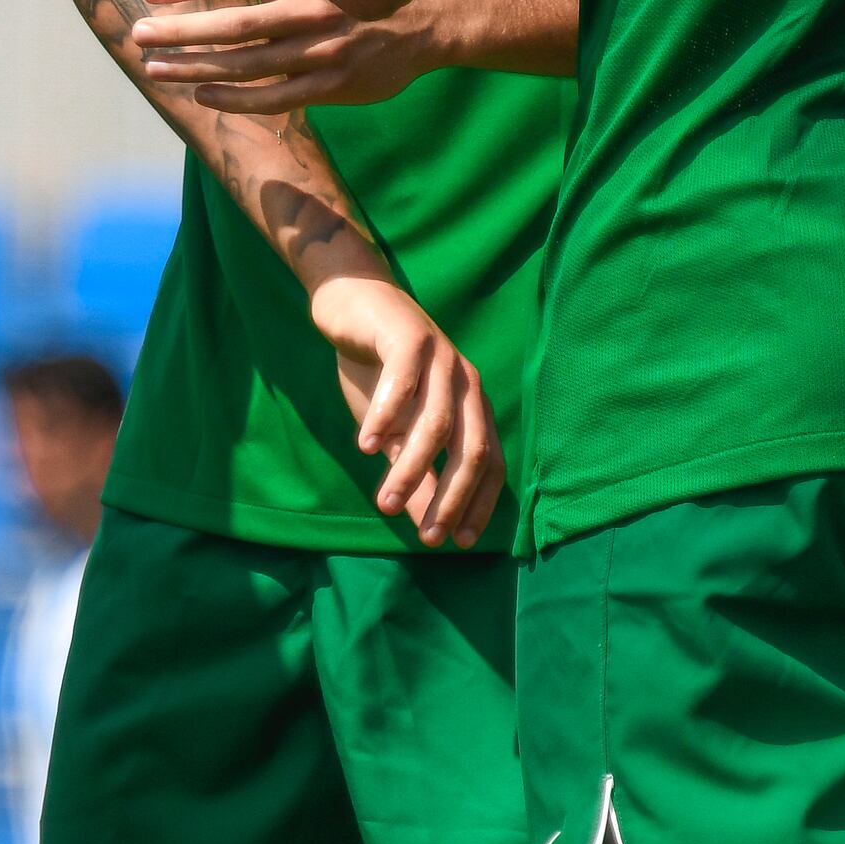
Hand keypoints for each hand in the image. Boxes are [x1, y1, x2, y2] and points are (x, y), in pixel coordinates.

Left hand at [122, 0, 443, 110]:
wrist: (437, 13)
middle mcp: (311, 10)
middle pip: (234, 25)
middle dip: (181, 31)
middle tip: (137, 34)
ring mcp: (323, 52)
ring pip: (248, 65)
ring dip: (197, 67)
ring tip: (155, 68)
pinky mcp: (335, 85)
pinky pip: (277, 96)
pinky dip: (237, 98)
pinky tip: (201, 94)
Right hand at [305, 275, 498, 547]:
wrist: (353, 301)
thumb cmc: (376, 369)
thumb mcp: (394, 431)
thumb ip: (413, 473)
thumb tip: (425, 523)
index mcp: (472, 405)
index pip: (491, 464)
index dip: (479, 504)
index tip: (458, 542)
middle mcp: (466, 382)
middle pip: (472, 448)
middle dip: (451, 497)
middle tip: (428, 536)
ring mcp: (441, 357)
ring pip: (435, 423)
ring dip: (411, 467)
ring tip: (384, 502)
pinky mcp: (408, 336)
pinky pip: (402, 384)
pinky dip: (385, 417)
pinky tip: (365, 446)